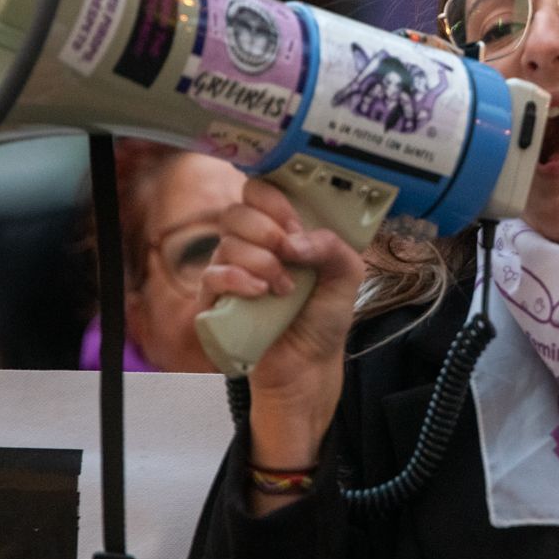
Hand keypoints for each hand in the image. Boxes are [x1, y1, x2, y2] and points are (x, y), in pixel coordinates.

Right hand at [200, 178, 364, 488]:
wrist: (308, 368)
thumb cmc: (323, 318)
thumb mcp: (346, 276)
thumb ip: (332, 246)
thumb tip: (294, 241)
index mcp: (280, 231)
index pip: (260, 191)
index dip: (274, 200)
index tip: (295, 224)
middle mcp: (251, 246)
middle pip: (238, 211)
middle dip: (266, 228)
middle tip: (289, 253)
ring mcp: (230, 271)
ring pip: (227, 242)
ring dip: (261, 261)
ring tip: (285, 289)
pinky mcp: (214, 301)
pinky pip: (212, 275)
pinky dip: (237, 279)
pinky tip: (260, 292)